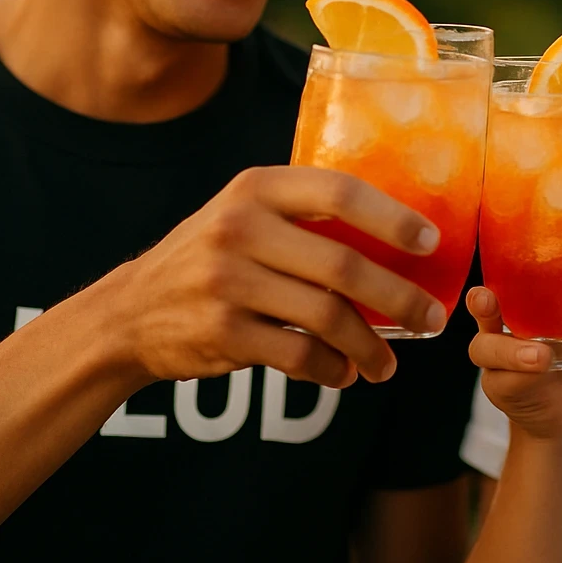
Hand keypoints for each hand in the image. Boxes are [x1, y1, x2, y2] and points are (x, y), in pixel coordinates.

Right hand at [102, 166, 447, 389]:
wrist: (129, 311)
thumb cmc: (211, 257)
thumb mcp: (244, 213)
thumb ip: (304, 216)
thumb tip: (399, 239)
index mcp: (256, 188)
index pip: (339, 193)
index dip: (392, 218)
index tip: (430, 242)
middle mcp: (239, 228)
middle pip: (343, 265)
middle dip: (399, 297)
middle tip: (432, 318)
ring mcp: (227, 282)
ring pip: (327, 316)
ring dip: (370, 346)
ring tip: (388, 364)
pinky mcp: (222, 333)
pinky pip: (299, 355)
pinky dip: (333, 370)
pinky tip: (346, 374)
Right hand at [468, 221, 561, 440]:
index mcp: (521, 295)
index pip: (502, 270)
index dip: (496, 255)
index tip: (502, 238)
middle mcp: (500, 322)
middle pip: (481, 308)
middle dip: (482, 303)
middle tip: (486, 296)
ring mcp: (496, 357)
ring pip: (488, 349)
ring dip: (514, 351)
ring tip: (542, 356)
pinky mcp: (501, 387)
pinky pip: (508, 382)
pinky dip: (526, 378)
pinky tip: (547, 374)